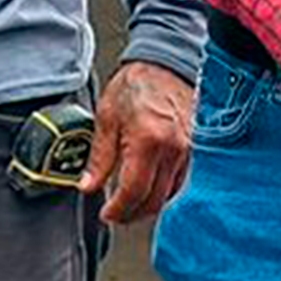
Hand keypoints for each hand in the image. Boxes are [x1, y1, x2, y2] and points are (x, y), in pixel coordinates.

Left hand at [81, 61, 196, 226]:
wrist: (165, 65)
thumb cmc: (137, 85)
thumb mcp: (106, 118)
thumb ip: (99, 157)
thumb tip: (88, 185)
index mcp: (148, 140)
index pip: (133, 191)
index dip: (118, 209)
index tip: (106, 214)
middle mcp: (172, 149)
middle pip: (154, 200)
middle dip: (132, 215)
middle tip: (115, 216)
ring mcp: (186, 151)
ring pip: (168, 195)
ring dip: (147, 207)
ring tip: (128, 207)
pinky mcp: (192, 151)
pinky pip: (178, 182)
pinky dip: (162, 193)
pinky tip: (148, 192)